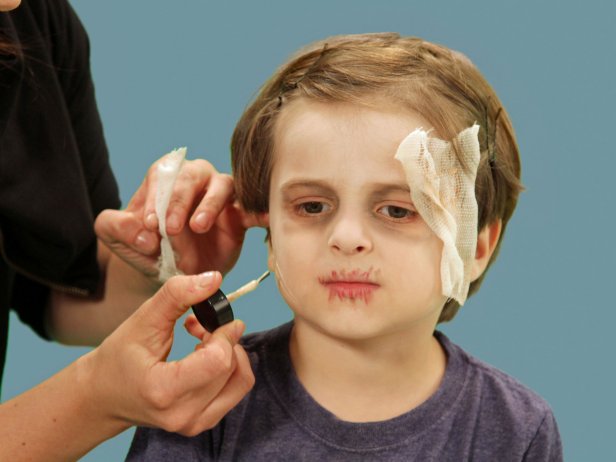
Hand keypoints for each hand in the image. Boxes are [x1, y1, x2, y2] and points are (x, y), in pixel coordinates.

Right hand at [84, 271, 254, 434]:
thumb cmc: (119, 357)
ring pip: (241, 380)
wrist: (103, 396)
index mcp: (163, 391)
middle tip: (198, 326)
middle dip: (223, 339)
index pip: (218, 361)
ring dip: (230, 353)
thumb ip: (178, 295)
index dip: (223, 334)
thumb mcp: (142, 319)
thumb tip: (214, 279)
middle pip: (231, 367)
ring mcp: (194, 424)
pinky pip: (236, 390)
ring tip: (203, 341)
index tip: (211, 320)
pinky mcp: (203, 424)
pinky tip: (205, 356)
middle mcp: (183, 414)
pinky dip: (229, 367)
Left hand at [95, 156, 259, 278]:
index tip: (148, 224)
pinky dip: (258, 213)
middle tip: (170, 228)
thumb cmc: (146, 245)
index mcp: (165, 177)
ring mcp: (220, 196)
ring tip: (199, 227)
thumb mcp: (118, 237)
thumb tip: (142, 233)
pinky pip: (252, 210)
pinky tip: (262, 219)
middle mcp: (195, 179)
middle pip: (192, 175)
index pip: (161, 176)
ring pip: (223, 185)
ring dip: (211, 204)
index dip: (154, 197)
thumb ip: (117, 228)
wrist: (171, 268)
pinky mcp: (239, 217)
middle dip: (180, 201)